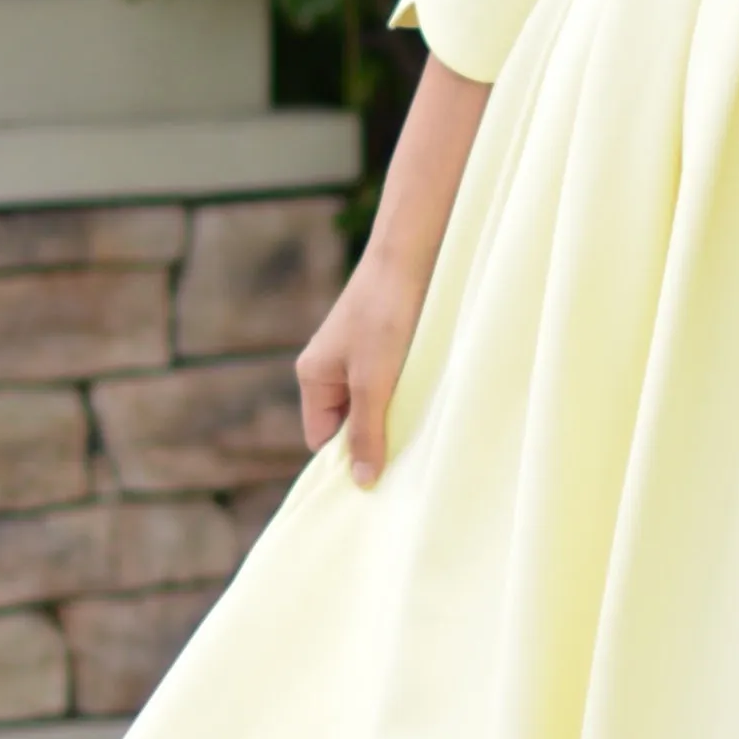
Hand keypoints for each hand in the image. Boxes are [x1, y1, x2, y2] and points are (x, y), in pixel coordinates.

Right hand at [295, 249, 430, 486]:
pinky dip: (405, 395)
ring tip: (418, 422)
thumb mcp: (374, 381)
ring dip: (394, 416)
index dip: (344, 458)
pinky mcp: (384, 347)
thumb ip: (366, 431)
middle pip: (346, 424)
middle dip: (373, 437)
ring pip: (372, 405)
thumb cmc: (384, 315)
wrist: (410, 257)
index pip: (320, 438)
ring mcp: (356, 357)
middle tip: (404, 454)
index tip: (378, 475)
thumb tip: (362, 481)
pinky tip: (426, 397)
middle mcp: (329, 368)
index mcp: (313, 376)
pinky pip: (389, 385)